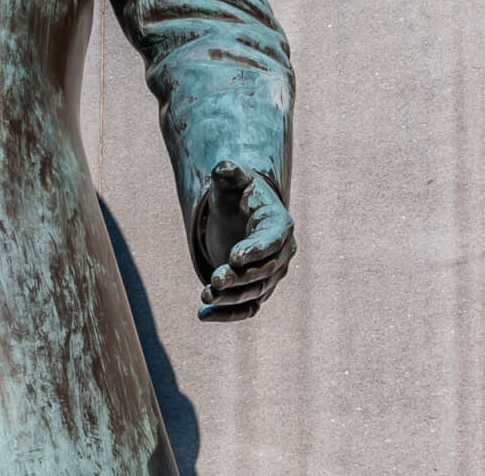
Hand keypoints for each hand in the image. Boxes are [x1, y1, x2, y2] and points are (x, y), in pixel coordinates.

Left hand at [197, 161, 295, 321]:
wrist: (241, 215)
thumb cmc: (238, 195)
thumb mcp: (232, 183)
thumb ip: (228, 175)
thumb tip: (223, 167)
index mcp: (279, 224)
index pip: (272, 240)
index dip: (256, 250)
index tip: (233, 257)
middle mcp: (281, 253)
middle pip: (265, 271)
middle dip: (240, 278)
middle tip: (214, 279)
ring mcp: (271, 275)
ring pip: (255, 292)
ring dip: (231, 298)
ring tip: (205, 296)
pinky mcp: (257, 291)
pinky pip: (247, 308)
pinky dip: (227, 315)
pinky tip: (203, 316)